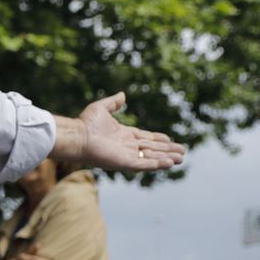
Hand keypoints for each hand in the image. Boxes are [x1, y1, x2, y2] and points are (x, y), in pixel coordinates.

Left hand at [53, 93, 183, 173]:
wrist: (77, 136)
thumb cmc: (85, 123)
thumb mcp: (101, 108)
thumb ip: (113, 102)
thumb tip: (122, 95)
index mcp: (123, 134)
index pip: (145, 138)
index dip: (158, 139)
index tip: (170, 140)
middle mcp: (127, 146)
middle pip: (152, 149)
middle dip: (167, 150)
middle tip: (182, 152)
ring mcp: (126, 155)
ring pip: (151, 157)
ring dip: (166, 158)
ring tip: (181, 158)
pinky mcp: (124, 163)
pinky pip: (144, 165)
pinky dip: (157, 164)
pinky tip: (169, 163)